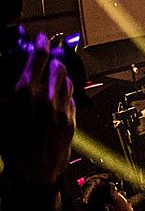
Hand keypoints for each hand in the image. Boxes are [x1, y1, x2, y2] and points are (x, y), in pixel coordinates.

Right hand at [6, 33, 74, 187]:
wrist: (33, 172)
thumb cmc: (12, 145)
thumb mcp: (2, 115)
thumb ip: (9, 94)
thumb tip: (18, 76)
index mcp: (23, 94)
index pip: (37, 58)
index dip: (40, 44)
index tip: (41, 38)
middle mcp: (44, 98)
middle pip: (57, 65)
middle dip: (53, 62)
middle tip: (47, 63)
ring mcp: (60, 108)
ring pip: (67, 80)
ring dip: (60, 79)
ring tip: (50, 85)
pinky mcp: (71, 118)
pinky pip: (71, 98)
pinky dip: (64, 96)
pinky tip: (55, 102)